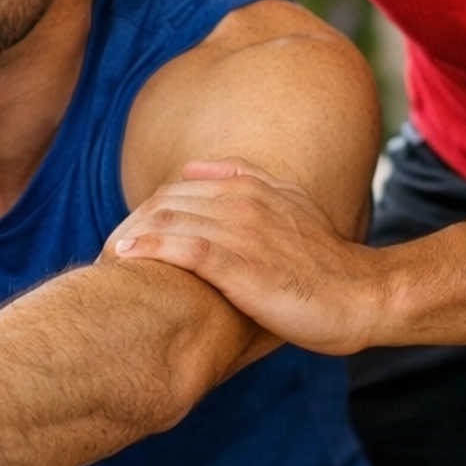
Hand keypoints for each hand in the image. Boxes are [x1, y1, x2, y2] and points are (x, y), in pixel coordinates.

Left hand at [113, 159, 390, 354]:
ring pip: (168, 220)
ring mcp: (242, 232)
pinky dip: (148, 249)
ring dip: (130, 235)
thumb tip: (197, 169)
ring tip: (104, 254)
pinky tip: (124, 256)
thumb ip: (249, 183)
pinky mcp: (241, 266)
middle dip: (131, 221)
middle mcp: (244, 202)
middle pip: (166, 201)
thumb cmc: (323, 265)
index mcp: (254, 187)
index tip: (127, 232)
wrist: (361, 297)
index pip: (181, 186)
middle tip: (105, 248)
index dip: (148, 207)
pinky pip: (183, 248)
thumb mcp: (291, 208)